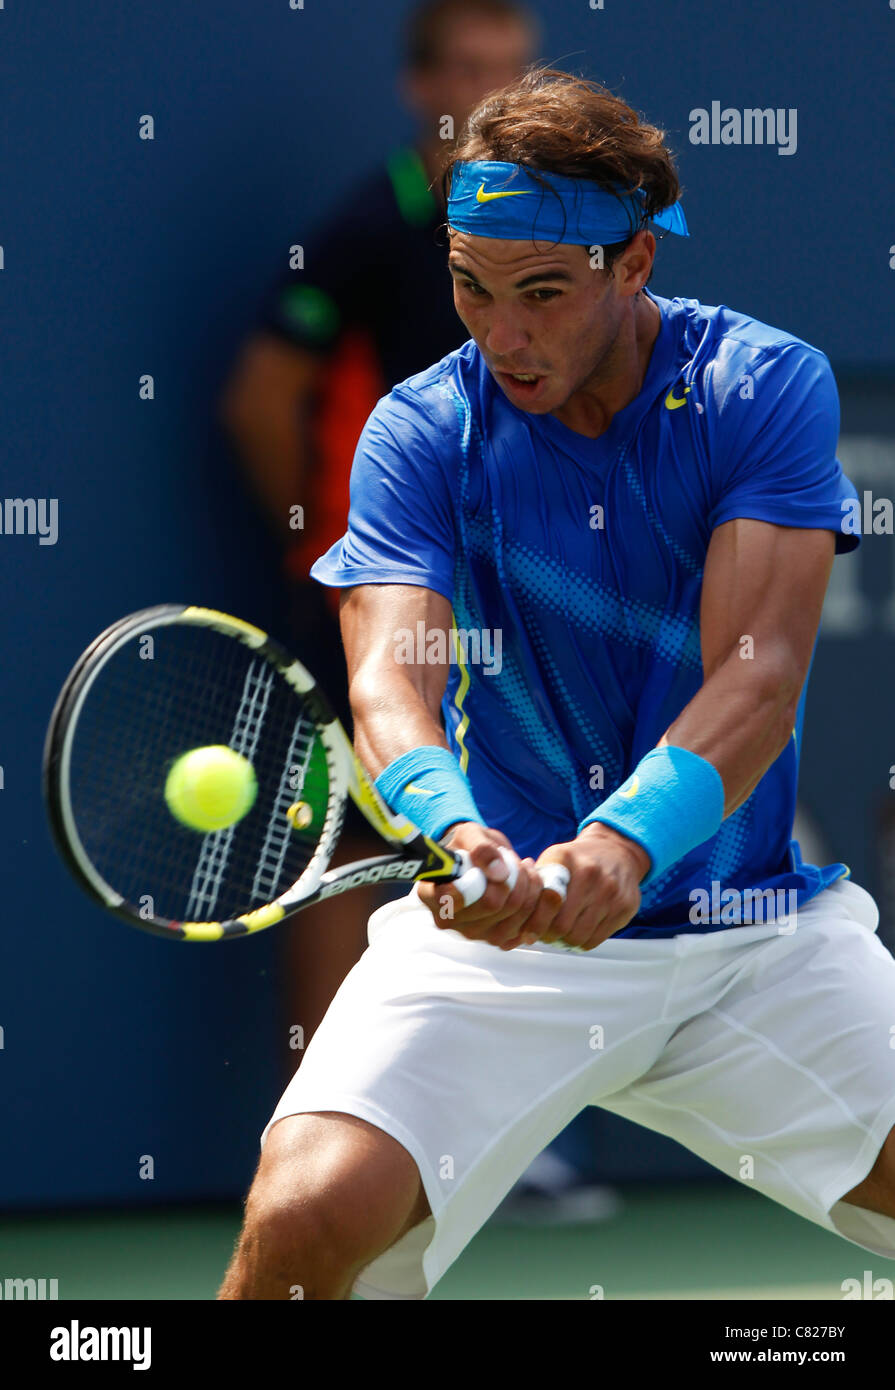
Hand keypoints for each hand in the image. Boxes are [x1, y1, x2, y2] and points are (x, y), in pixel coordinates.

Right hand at [416, 822, 545, 950]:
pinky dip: (534, 905)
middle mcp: (448, 920)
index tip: (493, 864)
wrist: (479, 862)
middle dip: (513, 878)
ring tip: (525, 869)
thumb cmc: (468, 846)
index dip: (479, 880)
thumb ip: (482, 848)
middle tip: (516, 861)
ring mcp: (471, 933)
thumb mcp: (470, 835)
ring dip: (528, 890)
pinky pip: (524, 928)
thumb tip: (499, 873)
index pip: (452, 898)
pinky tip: (529, 887)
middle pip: (492, 905)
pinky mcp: (494, 939)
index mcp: (431, 894)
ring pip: (512, 918)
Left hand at [519, 824, 650, 950]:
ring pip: (579, 936)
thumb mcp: (554, 859)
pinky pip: (596, 939)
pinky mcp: (626, 907)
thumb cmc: (577, 861)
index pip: (546, 901)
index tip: (527, 933)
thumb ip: (535, 883)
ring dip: (564, 942)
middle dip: (548, 936)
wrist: (617, 851)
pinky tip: (577, 933)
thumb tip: (515, 917)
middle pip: (562, 925)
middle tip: (544, 936)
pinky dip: (582, 943)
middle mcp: (590, 874)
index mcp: (566, 859)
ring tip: (559, 936)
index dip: (534, 922)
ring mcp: (611, 891)